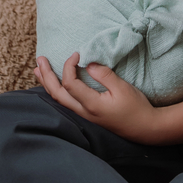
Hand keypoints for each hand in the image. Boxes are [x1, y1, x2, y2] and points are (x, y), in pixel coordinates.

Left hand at [35, 54, 163, 142]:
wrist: (144, 128)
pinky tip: (55, 86)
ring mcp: (84, 115)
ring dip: (48, 84)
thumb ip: (105, 75)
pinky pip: (66, 103)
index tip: (78, 53)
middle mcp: (83, 112)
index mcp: (91, 104)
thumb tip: (89, 64)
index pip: (69, 83)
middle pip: (57, 94)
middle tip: (39, 59)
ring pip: (59, 100)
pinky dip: (56, 92)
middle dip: (46, 76)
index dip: (69, 65)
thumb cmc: (136, 108)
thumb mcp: (123, 89)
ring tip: (38, 71)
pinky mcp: (88, 116)